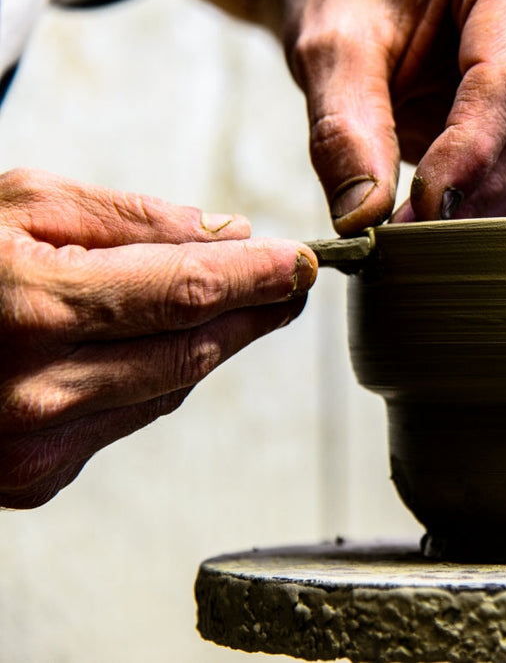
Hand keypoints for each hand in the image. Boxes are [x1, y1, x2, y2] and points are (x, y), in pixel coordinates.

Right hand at [0, 169, 316, 507]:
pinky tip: (150, 345)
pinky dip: (155, 378)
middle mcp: (36, 390)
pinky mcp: (37, 477)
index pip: (186, 291)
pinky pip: (131, 417)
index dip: (258, 277)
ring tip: (232, 303)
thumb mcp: (19, 203)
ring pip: (170, 387)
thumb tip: (227, 234)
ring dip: (210, 344)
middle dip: (252, 312)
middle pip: (193, 348)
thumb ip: (130, 219)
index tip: (302, 262)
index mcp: (31, 306)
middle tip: (289, 283)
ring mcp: (35, 446)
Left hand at [278, 0, 505, 231]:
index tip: (416, 212)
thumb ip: (343, 126)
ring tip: (419, 221)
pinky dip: (504, 211)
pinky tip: (454, 211)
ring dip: (486, 210)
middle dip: (470, 194)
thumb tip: (364, 217)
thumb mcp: (330, 44)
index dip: (466, 157)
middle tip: (404, 231)